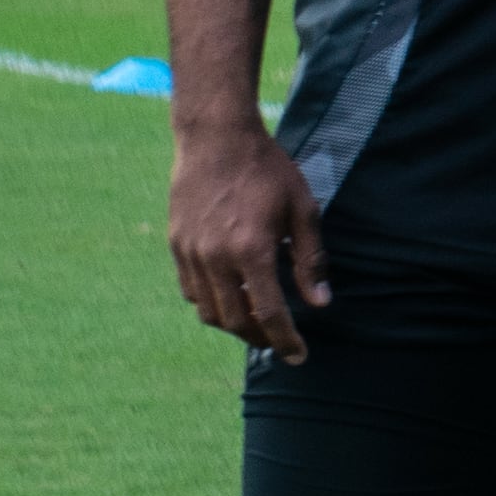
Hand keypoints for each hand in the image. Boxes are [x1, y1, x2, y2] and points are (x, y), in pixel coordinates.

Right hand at [171, 117, 327, 361]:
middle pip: (234, 320)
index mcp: (251, 251)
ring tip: (257, 323)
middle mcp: (215, 258)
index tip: (298, 357)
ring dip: (234, 324)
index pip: (268, 313)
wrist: (216, 139)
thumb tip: (319, 303)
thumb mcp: (303, 210)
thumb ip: (310, 260)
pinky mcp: (176, 244)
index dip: (284, 340)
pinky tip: (231, 298)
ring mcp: (190, 252)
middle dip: (259, 338)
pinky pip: (191, 290)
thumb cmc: (268, 170)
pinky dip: (212, 304)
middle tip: (279, 342)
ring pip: (208, 310)